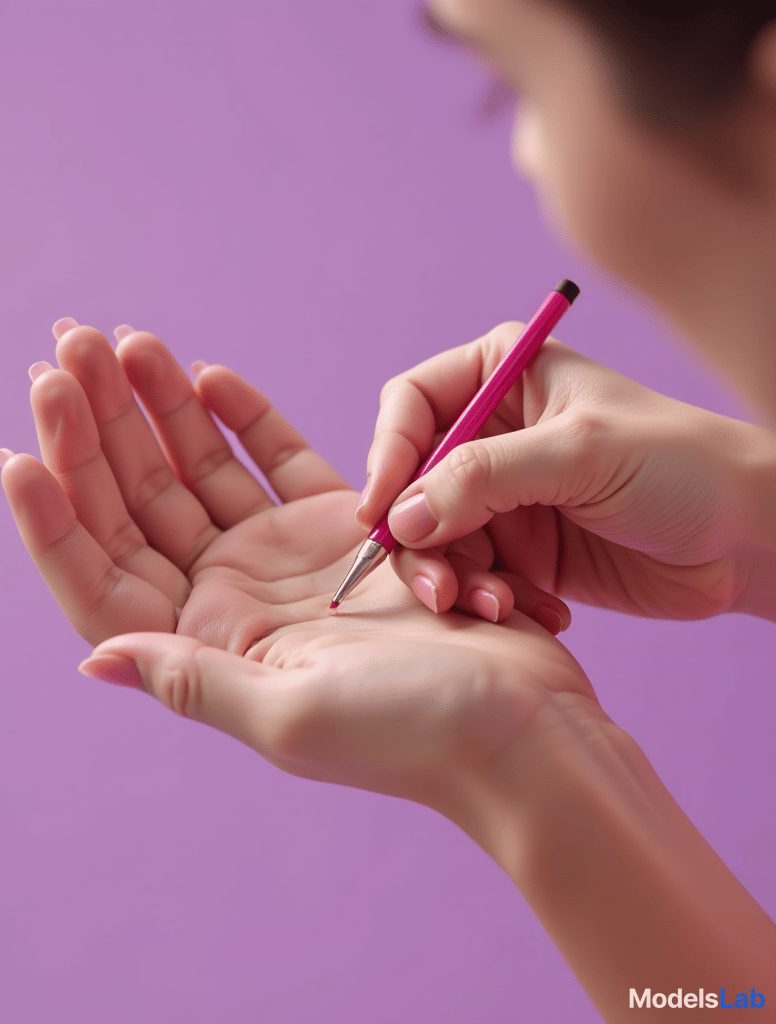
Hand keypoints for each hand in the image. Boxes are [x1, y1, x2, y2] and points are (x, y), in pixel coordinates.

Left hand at [0, 322, 589, 812]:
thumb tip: (94, 660)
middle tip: (68, 350)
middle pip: (142, 507)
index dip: (56, 517)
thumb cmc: (413, 732)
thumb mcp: (291, 714)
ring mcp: (285, 562)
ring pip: (203, 472)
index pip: (103, 576)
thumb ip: (193, 679)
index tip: (22, 448)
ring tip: (128, 340)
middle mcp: (234, 603)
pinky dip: (246, 418)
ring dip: (161, 408)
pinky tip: (208, 373)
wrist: (521, 722)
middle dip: (101, 428)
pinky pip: (278, 463)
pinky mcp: (342, 530)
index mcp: (208, 649)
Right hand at [358, 321, 757, 620]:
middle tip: (439, 586)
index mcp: (502, 377)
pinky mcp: (521, 551)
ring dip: (456, 579)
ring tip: (496, 606)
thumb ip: (483, 478)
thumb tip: (400, 516)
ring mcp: (505, 497)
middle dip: (418, 538)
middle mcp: (493, 435)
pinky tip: (534, 611)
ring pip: (436, 540)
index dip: (387, 456)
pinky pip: (475, 577)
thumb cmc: (679, 465)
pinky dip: (491, 600)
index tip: (381, 513)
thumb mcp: (578, 453)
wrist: (746, 536)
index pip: (412, 406)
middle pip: (412, 483)